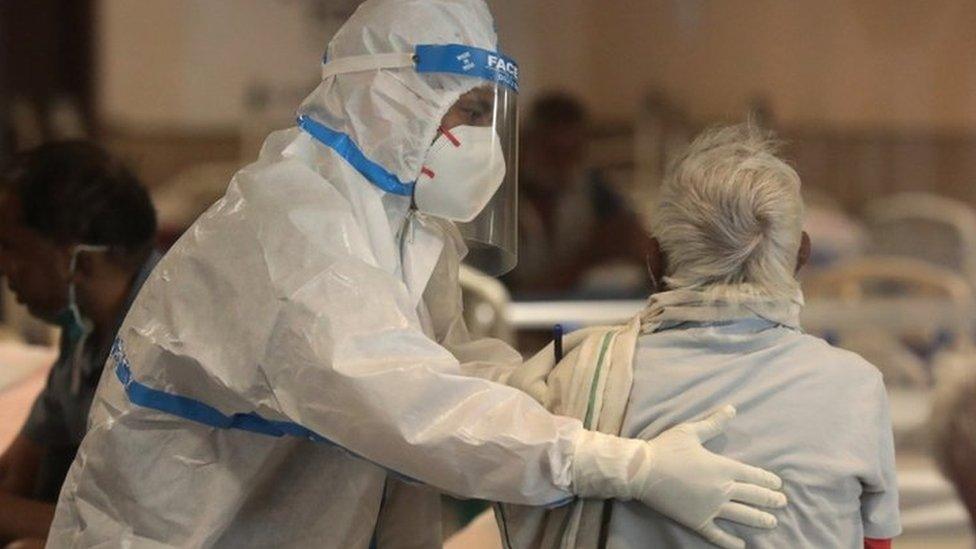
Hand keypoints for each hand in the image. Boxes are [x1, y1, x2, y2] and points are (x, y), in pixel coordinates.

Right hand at [572, 405, 786, 548]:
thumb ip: (714, 423)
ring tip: (772, 523)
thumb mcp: (691, 431)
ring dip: (760, 520)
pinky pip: (718, 535)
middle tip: (782, 503)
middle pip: (754, 496)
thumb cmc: (666, 448)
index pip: (753, 475)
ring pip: (742, 516)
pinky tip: (741, 545)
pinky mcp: (698, 521)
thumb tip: (732, 408)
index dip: (768, 480)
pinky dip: (730, 542)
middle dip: (770, 500)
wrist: (642, 471)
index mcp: (723, 467)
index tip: (778, 484)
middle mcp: (722, 489)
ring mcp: (711, 508)